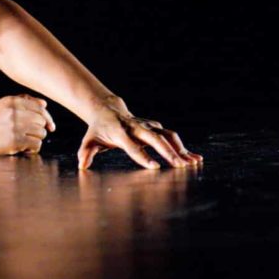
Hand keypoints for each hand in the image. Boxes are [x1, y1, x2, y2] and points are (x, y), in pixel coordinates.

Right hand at [0, 93, 55, 155]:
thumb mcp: (0, 105)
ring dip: (35, 138)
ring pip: (41, 133)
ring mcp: (17, 127)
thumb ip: (22, 101)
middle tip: (29, 134)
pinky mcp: (16, 141)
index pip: (39, 107)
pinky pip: (36, 144)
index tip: (47, 125)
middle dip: (38, 128)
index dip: (45, 117)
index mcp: (12, 101)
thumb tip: (44, 105)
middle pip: (41, 121)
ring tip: (24, 141)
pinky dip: (32, 148)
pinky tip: (24, 148)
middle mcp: (16, 112)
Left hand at [77, 95, 203, 169]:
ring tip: (192, 163)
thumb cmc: (98, 129)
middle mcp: (136, 127)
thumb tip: (82, 165)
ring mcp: (148, 126)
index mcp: (120, 131)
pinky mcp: (155, 127)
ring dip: (180, 149)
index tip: (154, 167)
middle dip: (167, 152)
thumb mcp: (89, 139)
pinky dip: (184, 148)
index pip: (132, 146)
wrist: (107, 110)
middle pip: (154, 139)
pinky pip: (172, 137)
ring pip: (167, 136)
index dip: (142, 156)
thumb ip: (85, 152)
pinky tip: (196, 158)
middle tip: (179, 166)